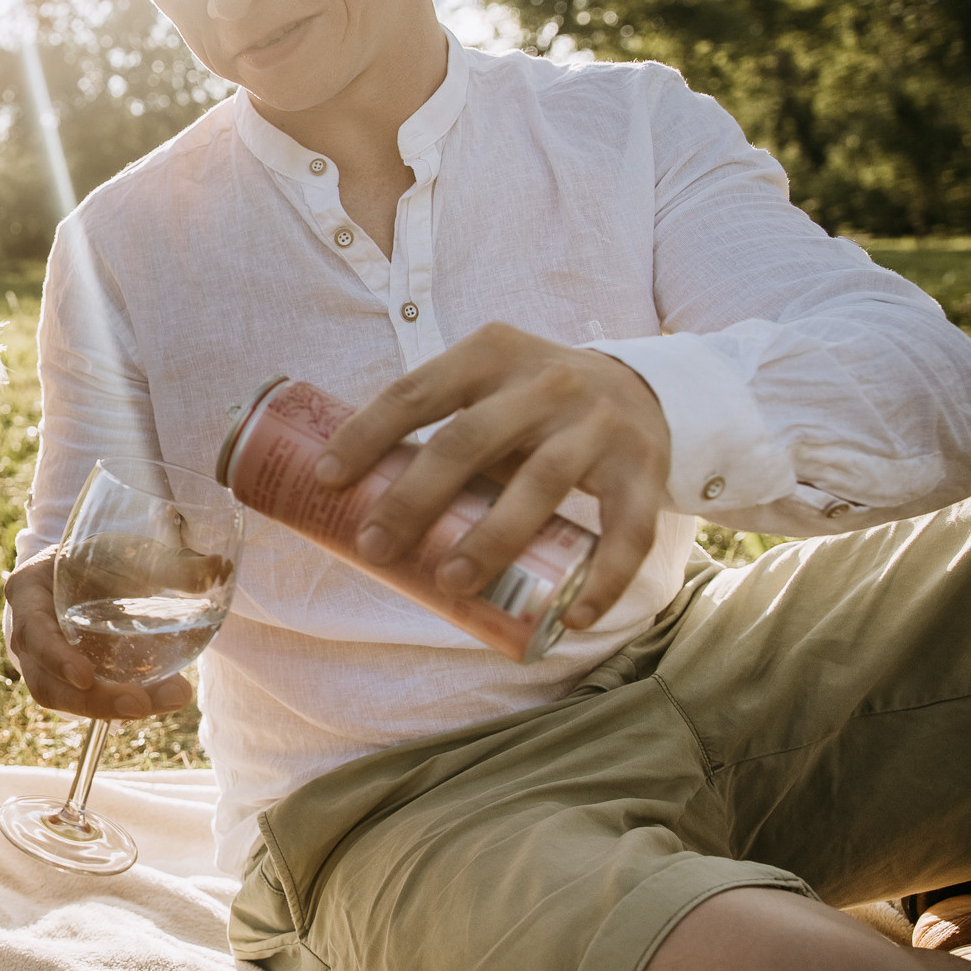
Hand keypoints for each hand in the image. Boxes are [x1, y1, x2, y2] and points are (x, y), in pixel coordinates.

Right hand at [1, 549, 194, 720]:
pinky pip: (89, 700)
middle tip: (141, 704)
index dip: (55, 657)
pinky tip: (166, 694)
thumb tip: (218, 569)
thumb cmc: (96, 555)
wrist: (85, 570)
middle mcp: (29, 634)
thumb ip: (169, 563)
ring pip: (67, 701)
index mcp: (29, 593)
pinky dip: (125, 702)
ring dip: (115, 708)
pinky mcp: (69, 680)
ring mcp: (45, 663)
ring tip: (171, 697)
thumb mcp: (124, 550)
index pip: (32, 632)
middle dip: (94, 701)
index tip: (86, 677)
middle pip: (47, 684)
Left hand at [313, 321, 669, 630]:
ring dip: (491, 539)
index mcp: (490, 354)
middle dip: (415, 498)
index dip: (366, 434)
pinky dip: (603, 577)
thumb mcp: (485, 386)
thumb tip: (348, 499)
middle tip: (375, 547)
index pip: (415, 391)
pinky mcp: (643, 468)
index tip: (326, 480)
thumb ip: (434, 427)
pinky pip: (627, 530)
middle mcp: (546, 382)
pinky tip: (573, 616)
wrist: (641, 387)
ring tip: (450, 583)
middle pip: (468, 441)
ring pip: (541, 484)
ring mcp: (598, 424)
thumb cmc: (531, 402)